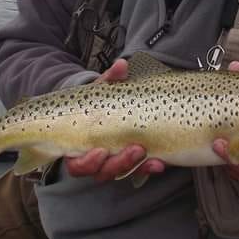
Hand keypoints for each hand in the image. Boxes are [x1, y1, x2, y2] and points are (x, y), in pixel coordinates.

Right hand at [64, 58, 166, 181]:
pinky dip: (148, 168)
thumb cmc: (98, 101)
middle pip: (101, 173)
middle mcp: (94, 160)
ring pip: (120, 174)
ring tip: (153, 158)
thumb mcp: (102, 89)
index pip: (77, 164)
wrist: (109, 108)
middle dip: (120, 164)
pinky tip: (160, 162)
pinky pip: (137, 171)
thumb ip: (110, 79)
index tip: (101, 150)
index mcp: (79, 146)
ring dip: (136, 167)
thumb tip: (122, 65)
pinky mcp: (129, 164)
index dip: (88, 162)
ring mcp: (112, 163)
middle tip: (136, 150)